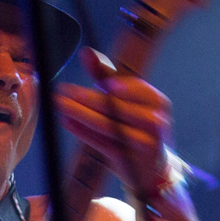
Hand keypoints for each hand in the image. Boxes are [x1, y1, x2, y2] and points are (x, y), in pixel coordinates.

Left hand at [56, 47, 172, 198]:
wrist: (153, 168)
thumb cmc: (136, 127)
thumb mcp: (126, 100)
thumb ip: (106, 77)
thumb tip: (85, 53)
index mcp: (158, 102)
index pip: (137, 89)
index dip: (118, 85)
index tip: (101, 83)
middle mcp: (156, 122)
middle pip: (119, 108)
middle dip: (90, 99)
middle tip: (65, 90)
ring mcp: (145, 144)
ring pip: (110, 127)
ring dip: (83, 115)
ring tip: (62, 106)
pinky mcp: (131, 162)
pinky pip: (105, 145)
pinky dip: (85, 134)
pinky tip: (68, 123)